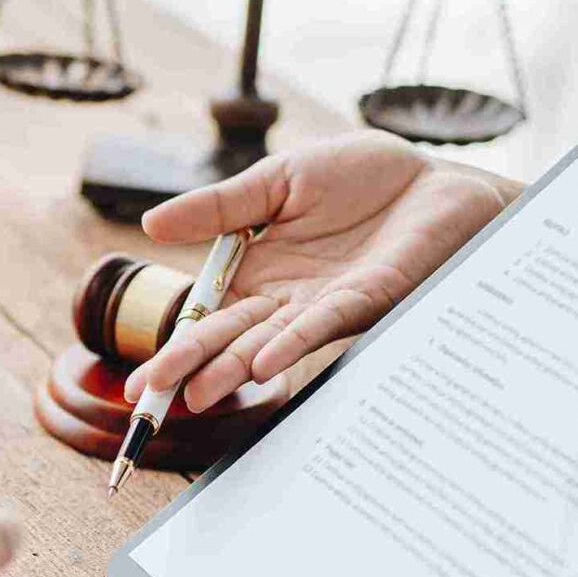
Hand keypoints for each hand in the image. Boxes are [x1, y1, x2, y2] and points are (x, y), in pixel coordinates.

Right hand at [124, 133, 518, 411]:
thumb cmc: (363, 177)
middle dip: (188, 367)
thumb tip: (149, 224)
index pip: (207, 314)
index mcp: (260, 269)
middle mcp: (287, 297)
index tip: (144, 380)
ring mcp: (323, 303)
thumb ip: (219, 206)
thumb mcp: (278, 179)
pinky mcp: (365, 298)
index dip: (175, 344)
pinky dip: (290, 344)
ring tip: (194, 396)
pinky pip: (321, 325)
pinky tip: (262, 362)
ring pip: (266, 342)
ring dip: (230, 369)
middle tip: (150, 399)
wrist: (433, 177)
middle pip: (228, 337)